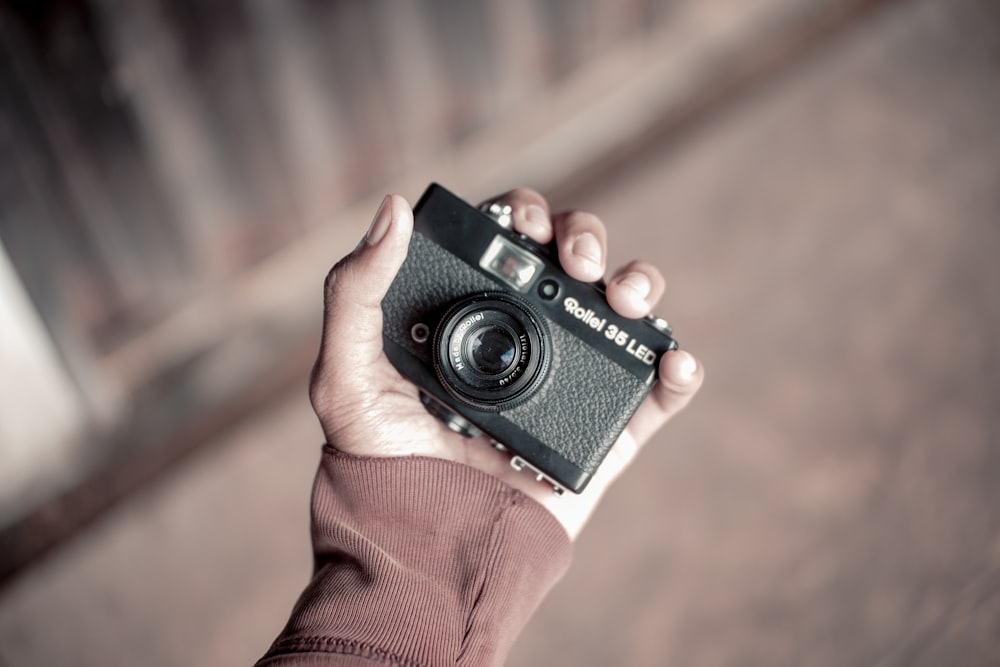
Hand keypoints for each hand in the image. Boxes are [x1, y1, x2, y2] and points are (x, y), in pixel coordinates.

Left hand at [309, 188, 703, 538]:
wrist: (426, 551)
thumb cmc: (378, 466)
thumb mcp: (346, 376)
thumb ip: (354, 294)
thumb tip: (390, 209)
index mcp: (470, 314)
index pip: (508, 243)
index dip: (523, 213)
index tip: (521, 222)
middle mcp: (525, 339)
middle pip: (572, 262)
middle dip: (585, 238)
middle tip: (576, 262)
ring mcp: (570, 383)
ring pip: (621, 311)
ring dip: (639, 284)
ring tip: (628, 299)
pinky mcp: (602, 432)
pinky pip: (654, 397)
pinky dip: (678, 371)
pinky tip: (675, 361)